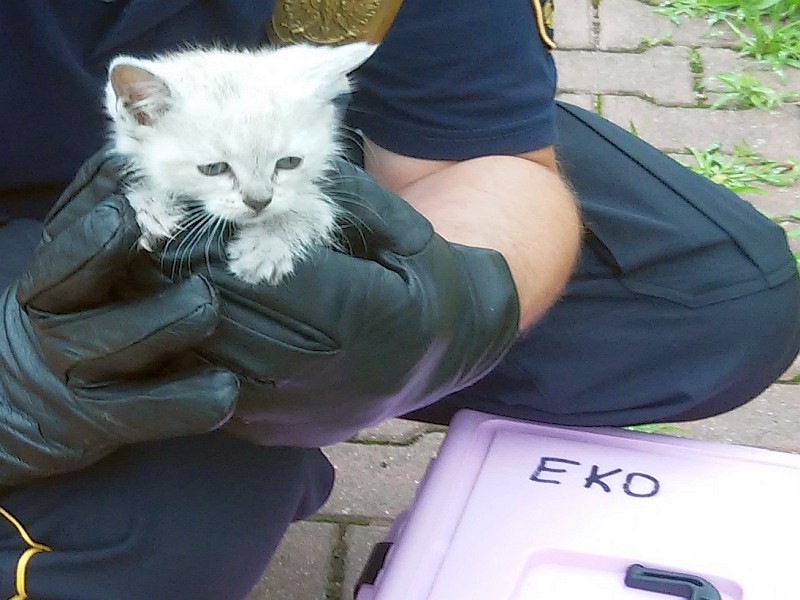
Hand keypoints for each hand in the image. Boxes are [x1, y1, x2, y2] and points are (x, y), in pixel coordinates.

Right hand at [0, 150, 237, 484]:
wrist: (21, 405)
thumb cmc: (70, 315)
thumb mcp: (66, 268)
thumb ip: (91, 217)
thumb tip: (134, 160)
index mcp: (48, 285)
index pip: (60, 254)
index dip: (89, 234)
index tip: (128, 211)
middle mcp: (55, 329)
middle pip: (79, 297)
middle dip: (120, 268)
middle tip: (182, 262)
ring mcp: (79, 380)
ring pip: (115, 351)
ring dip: (164, 324)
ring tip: (207, 304)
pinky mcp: (106, 422)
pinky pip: (146, 414)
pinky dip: (188, 402)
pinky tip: (225, 390)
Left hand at [160, 160, 519, 446]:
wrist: (446, 355)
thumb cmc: (423, 281)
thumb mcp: (403, 227)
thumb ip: (341, 196)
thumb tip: (264, 171)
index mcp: (367, 318)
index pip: (266, 275)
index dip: (212, 240)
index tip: (176, 208)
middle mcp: (328, 375)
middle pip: (226, 321)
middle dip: (176, 274)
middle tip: (142, 234)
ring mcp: (299, 412)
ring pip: (206, 363)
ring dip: (169, 315)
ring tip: (145, 272)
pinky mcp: (276, 432)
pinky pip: (208, 393)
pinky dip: (183, 355)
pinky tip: (171, 319)